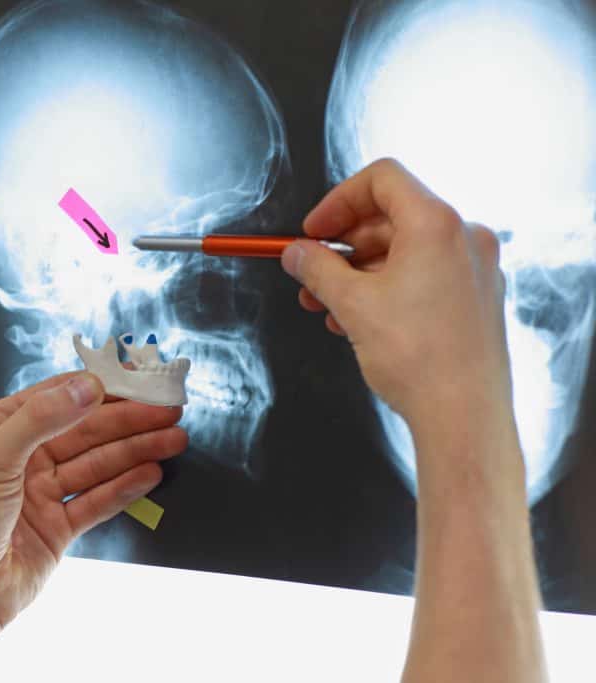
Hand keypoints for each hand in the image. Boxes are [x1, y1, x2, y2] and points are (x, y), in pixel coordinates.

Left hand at [0, 372, 186, 680]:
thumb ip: (42, 418)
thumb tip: (85, 386)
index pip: (57, 397)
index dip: (99, 387)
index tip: (137, 379)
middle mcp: (21, 457)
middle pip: (85, 430)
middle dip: (128, 420)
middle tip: (167, 410)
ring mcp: (41, 493)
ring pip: (97, 463)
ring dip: (135, 450)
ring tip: (172, 439)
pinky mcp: (57, 526)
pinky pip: (98, 500)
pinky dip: (126, 487)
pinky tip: (150, 473)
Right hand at [281, 158, 511, 431]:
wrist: (463, 415)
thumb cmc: (420, 359)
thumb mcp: (351, 304)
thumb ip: (318, 268)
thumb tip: (297, 253)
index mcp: (437, 224)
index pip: (382, 180)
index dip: (338, 201)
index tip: (314, 231)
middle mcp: (464, 238)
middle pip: (391, 216)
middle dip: (343, 244)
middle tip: (311, 269)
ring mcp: (473, 269)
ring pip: (404, 251)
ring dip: (358, 271)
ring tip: (325, 303)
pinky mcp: (474, 299)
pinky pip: (423, 276)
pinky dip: (386, 288)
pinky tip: (355, 319)